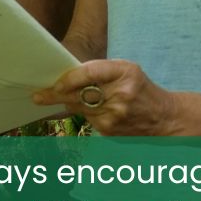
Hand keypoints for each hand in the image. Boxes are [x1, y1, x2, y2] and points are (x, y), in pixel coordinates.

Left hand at [32, 59, 180, 135]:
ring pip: (80, 108)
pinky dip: (85, 113)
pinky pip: (88, 119)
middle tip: (37, 96)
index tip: (55, 83)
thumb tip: (68, 77)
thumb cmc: (140, 88)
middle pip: (79, 94)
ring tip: (65, 98)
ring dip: (71, 103)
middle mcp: (119, 95)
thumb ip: (100, 71)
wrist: (163, 118)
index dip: (69, 78)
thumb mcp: (127, 70)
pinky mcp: (109, 131)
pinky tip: (93, 109)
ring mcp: (114, 116)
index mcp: (125, 73)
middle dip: (55, 95)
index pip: (90, 73)